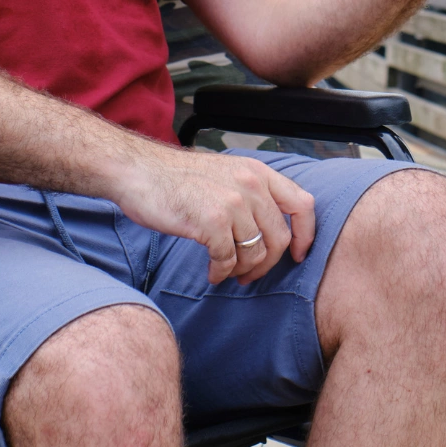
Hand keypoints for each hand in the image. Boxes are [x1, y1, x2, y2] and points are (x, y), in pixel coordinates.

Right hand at [110, 147, 316, 284]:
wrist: (140, 172)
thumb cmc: (179, 178)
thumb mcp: (227, 174)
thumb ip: (252, 193)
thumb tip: (272, 230)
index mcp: (259, 172)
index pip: (303, 205)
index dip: (305, 235)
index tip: (296, 254)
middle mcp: (251, 184)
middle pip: (279, 238)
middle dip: (267, 264)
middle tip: (249, 275)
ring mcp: (232, 202)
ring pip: (256, 253)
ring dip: (242, 270)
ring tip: (226, 271)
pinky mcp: (212, 221)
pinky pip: (228, 260)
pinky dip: (220, 273)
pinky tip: (211, 272)